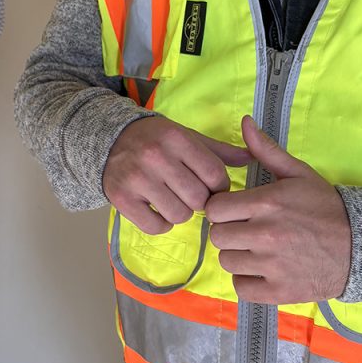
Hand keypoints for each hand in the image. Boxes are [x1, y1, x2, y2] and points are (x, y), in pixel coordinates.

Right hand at [102, 116, 246, 234]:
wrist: (109, 139)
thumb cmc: (156, 139)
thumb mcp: (187, 136)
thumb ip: (219, 151)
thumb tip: (252, 158)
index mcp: (176, 138)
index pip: (215, 175)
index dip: (219, 186)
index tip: (210, 185)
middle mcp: (155, 156)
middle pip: (199, 199)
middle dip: (200, 201)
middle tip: (189, 193)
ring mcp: (136, 178)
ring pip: (179, 215)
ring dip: (180, 212)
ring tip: (172, 199)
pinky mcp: (121, 198)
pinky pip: (155, 226)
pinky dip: (161, 223)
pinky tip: (156, 209)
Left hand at [205, 116, 351, 303]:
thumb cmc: (325, 207)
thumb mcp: (298, 173)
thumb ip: (266, 150)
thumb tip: (244, 121)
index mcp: (267, 203)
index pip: (215, 209)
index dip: (222, 209)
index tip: (235, 211)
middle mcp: (266, 234)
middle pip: (217, 236)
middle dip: (228, 231)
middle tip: (247, 230)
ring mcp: (273, 266)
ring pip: (226, 262)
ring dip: (237, 256)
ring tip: (257, 250)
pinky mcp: (280, 292)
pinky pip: (241, 288)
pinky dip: (247, 281)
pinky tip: (262, 270)